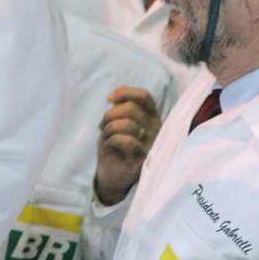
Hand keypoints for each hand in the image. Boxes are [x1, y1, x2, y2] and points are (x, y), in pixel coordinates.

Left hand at [94, 85, 161, 205]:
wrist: (112, 172)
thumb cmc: (116, 144)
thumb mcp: (117, 121)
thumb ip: (121, 105)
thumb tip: (120, 87)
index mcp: (151, 117)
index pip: (144, 96)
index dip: (125, 93)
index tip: (108, 99)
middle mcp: (156, 129)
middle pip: (130, 109)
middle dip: (109, 114)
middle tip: (102, 125)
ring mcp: (151, 145)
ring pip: (126, 124)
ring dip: (108, 128)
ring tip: (105, 135)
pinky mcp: (142, 159)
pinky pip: (125, 141)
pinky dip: (111, 140)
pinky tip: (109, 144)